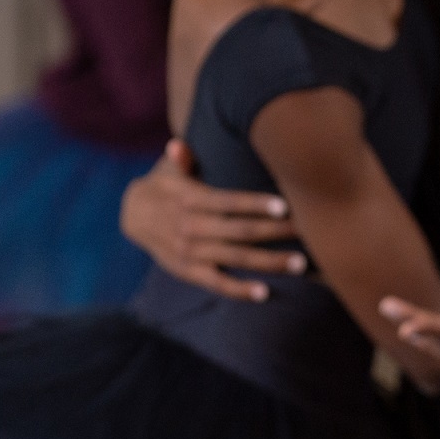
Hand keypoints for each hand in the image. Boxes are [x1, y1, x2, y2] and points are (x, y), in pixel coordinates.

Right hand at [120, 139, 300, 300]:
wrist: (132, 215)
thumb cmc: (165, 186)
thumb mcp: (168, 170)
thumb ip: (180, 159)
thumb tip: (177, 144)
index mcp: (190, 199)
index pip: (227, 202)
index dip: (254, 204)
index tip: (284, 206)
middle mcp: (190, 228)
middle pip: (239, 231)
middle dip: (275, 232)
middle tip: (307, 232)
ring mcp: (190, 253)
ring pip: (235, 259)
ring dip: (268, 262)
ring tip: (299, 264)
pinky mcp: (188, 272)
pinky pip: (216, 283)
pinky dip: (238, 290)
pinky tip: (265, 293)